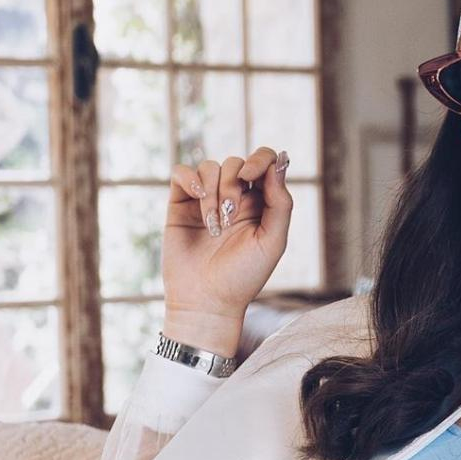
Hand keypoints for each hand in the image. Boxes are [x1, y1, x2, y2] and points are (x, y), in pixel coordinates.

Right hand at [161, 147, 292, 350]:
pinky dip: (189, 180)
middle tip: (230, 217)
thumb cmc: (244, 276)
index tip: (250, 176)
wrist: (207, 300)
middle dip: (232, 186)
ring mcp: (206, 199)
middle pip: (235, 163)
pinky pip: (182, 173)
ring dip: (212, 193)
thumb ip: (280, 202)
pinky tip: (195, 199)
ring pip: (209, 167)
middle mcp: (234, 197)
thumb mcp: (273, 241)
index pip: (264, 162)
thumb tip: (279, 162)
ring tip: (213, 227)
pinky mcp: (180, 204)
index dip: (259, 159)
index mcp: (261, 204)